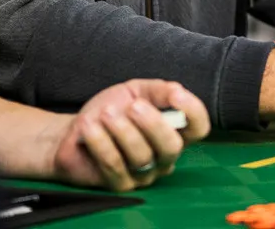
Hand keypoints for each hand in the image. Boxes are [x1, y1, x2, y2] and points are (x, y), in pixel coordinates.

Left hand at [51, 80, 209, 190]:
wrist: (75, 130)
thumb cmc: (110, 111)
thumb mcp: (135, 91)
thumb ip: (159, 90)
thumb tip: (178, 91)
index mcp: (174, 131)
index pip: (198, 128)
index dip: (193, 112)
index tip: (175, 94)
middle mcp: (163, 157)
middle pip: (172, 147)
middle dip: (153, 124)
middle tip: (133, 106)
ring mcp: (143, 174)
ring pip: (142, 157)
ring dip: (121, 130)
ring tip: (105, 114)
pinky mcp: (119, 185)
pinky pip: (114, 165)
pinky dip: (101, 142)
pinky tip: (90, 126)